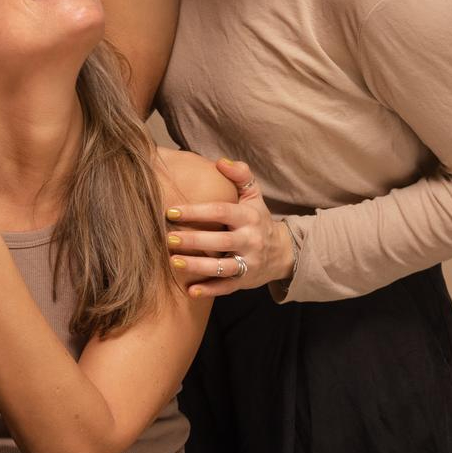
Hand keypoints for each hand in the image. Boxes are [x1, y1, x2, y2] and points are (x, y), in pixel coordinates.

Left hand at [166, 158, 292, 296]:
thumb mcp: (254, 196)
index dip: (197, 212)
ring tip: (174, 263)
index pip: (221, 212)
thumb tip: (220, 162)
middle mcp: (250, 241)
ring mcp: (248, 263)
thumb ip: (240, 176)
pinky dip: (209, 290)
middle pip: (220, 242)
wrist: (283, 253)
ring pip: (223, 268)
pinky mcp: (244, 282)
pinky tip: (190, 291)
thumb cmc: (257, 219)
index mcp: (248, 217)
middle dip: (194, 241)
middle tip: (168, 239)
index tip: (171, 212)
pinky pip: (227, 288)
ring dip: (198, 267)